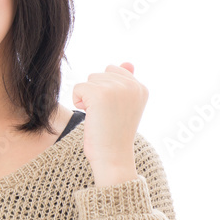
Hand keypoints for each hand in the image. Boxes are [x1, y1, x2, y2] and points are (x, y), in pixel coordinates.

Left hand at [71, 62, 148, 181]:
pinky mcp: (100, 94)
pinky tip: (90, 116)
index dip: (105, 91)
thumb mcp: (124, 106)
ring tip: (99, 117)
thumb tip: (127, 62)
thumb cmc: (114, 135)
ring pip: (88, 81)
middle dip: (95, 95)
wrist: (112, 158)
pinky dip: (78, 102)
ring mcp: (117, 88)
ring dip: (87, 98)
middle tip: (105, 116)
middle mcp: (132, 85)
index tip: (112, 111)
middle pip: (98, 75)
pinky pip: (77, 88)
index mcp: (141, 88)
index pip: (113, 71)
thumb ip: (126, 83)